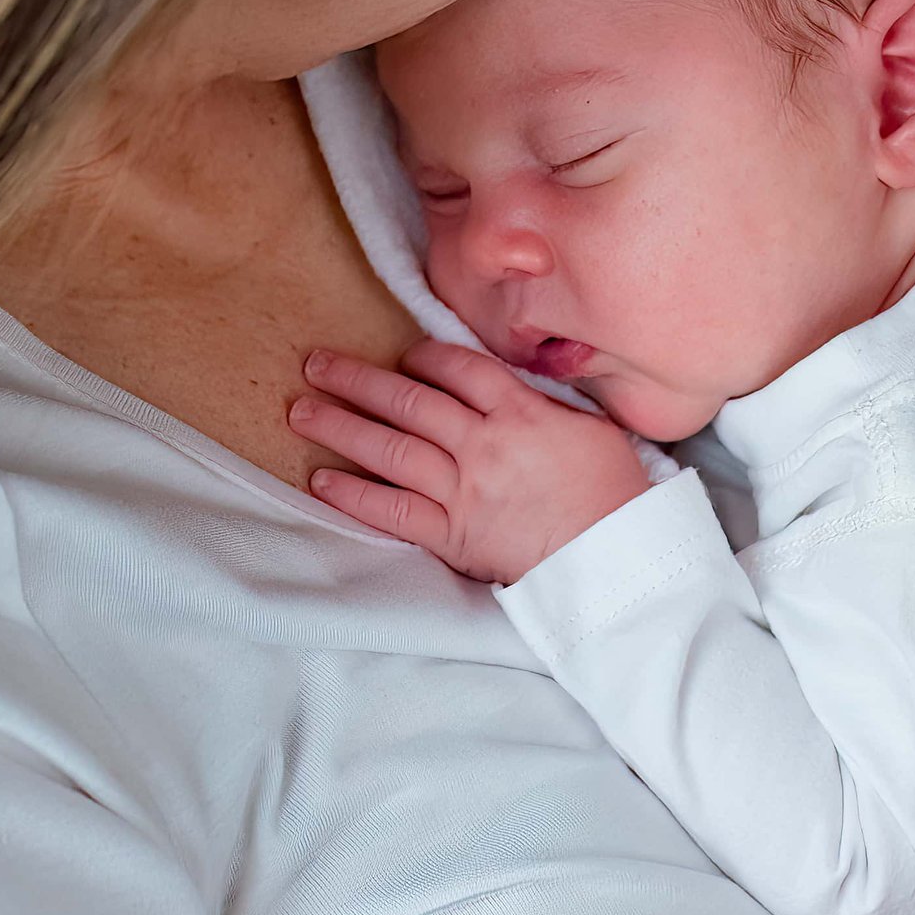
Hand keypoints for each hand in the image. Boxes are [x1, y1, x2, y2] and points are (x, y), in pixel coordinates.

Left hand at [292, 340, 650, 580]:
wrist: (612, 561)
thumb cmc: (612, 494)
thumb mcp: (591, 428)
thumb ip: (545, 402)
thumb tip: (516, 383)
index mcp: (521, 411)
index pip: (458, 368)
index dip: (424, 355)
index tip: (403, 353)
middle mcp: (483, 444)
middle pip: (409, 401)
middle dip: (357, 379)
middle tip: (318, 363)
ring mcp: (463, 490)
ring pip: (390, 449)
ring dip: (341, 426)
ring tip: (302, 410)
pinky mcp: (452, 535)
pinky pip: (392, 511)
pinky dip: (353, 496)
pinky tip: (322, 479)